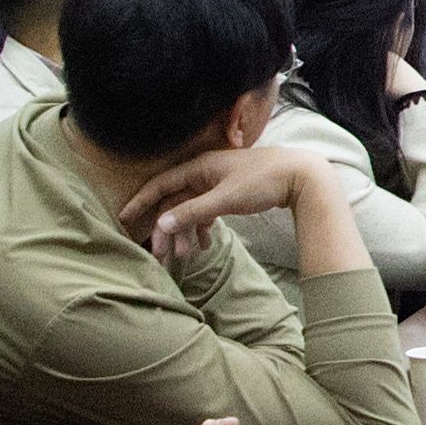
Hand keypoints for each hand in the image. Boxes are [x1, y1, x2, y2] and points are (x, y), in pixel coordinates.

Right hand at [121, 138, 358, 262]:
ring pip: (191, 210)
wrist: (300, 176)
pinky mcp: (229, 194)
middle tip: (159, 253)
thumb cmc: (263, 181)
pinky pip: (207, 212)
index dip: (141, 201)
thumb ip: (193, 212)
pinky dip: (203, 228)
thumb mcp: (225, 198)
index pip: (161, 184)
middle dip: (166, 228)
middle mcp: (204, 172)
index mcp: (199, 167)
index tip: (125, 219)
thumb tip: (161, 224)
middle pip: (175, 202)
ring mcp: (216, 183)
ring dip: (186, 233)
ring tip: (184, 257)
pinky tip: (205, 246)